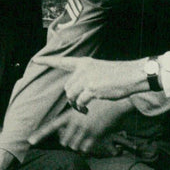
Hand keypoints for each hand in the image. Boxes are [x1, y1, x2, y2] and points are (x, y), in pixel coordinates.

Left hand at [28, 99, 133, 152]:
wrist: (118, 102)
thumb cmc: (102, 103)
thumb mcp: (85, 106)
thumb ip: (75, 119)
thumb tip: (68, 131)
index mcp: (70, 115)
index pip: (51, 126)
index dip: (40, 135)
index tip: (30, 141)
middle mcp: (76, 123)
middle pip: (64, 142)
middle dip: (68, 142)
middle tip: (75, 137)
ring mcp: (85, 130)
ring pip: (74, 147)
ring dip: (77, 146)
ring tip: (85, 137)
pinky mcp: (95, 135)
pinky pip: (85, 149)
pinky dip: (86, 149)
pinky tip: (91, 142)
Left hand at [32, 56, 148, 107]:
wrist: (133, 75)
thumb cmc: (119, 75)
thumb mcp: (99, 70)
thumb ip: (86, 76)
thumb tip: (74, 89)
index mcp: (84, 63)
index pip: (63, 62)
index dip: (48, 61)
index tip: (35, 60)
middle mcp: (83, 69)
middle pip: (67, 87)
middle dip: (72, 98)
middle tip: (81, 104)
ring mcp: (87, 78)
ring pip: (71, 95)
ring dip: (76, 104)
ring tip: (84, 107)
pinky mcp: (92, 88)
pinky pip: (80, 102)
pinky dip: (82, 108)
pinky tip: (87, 109)